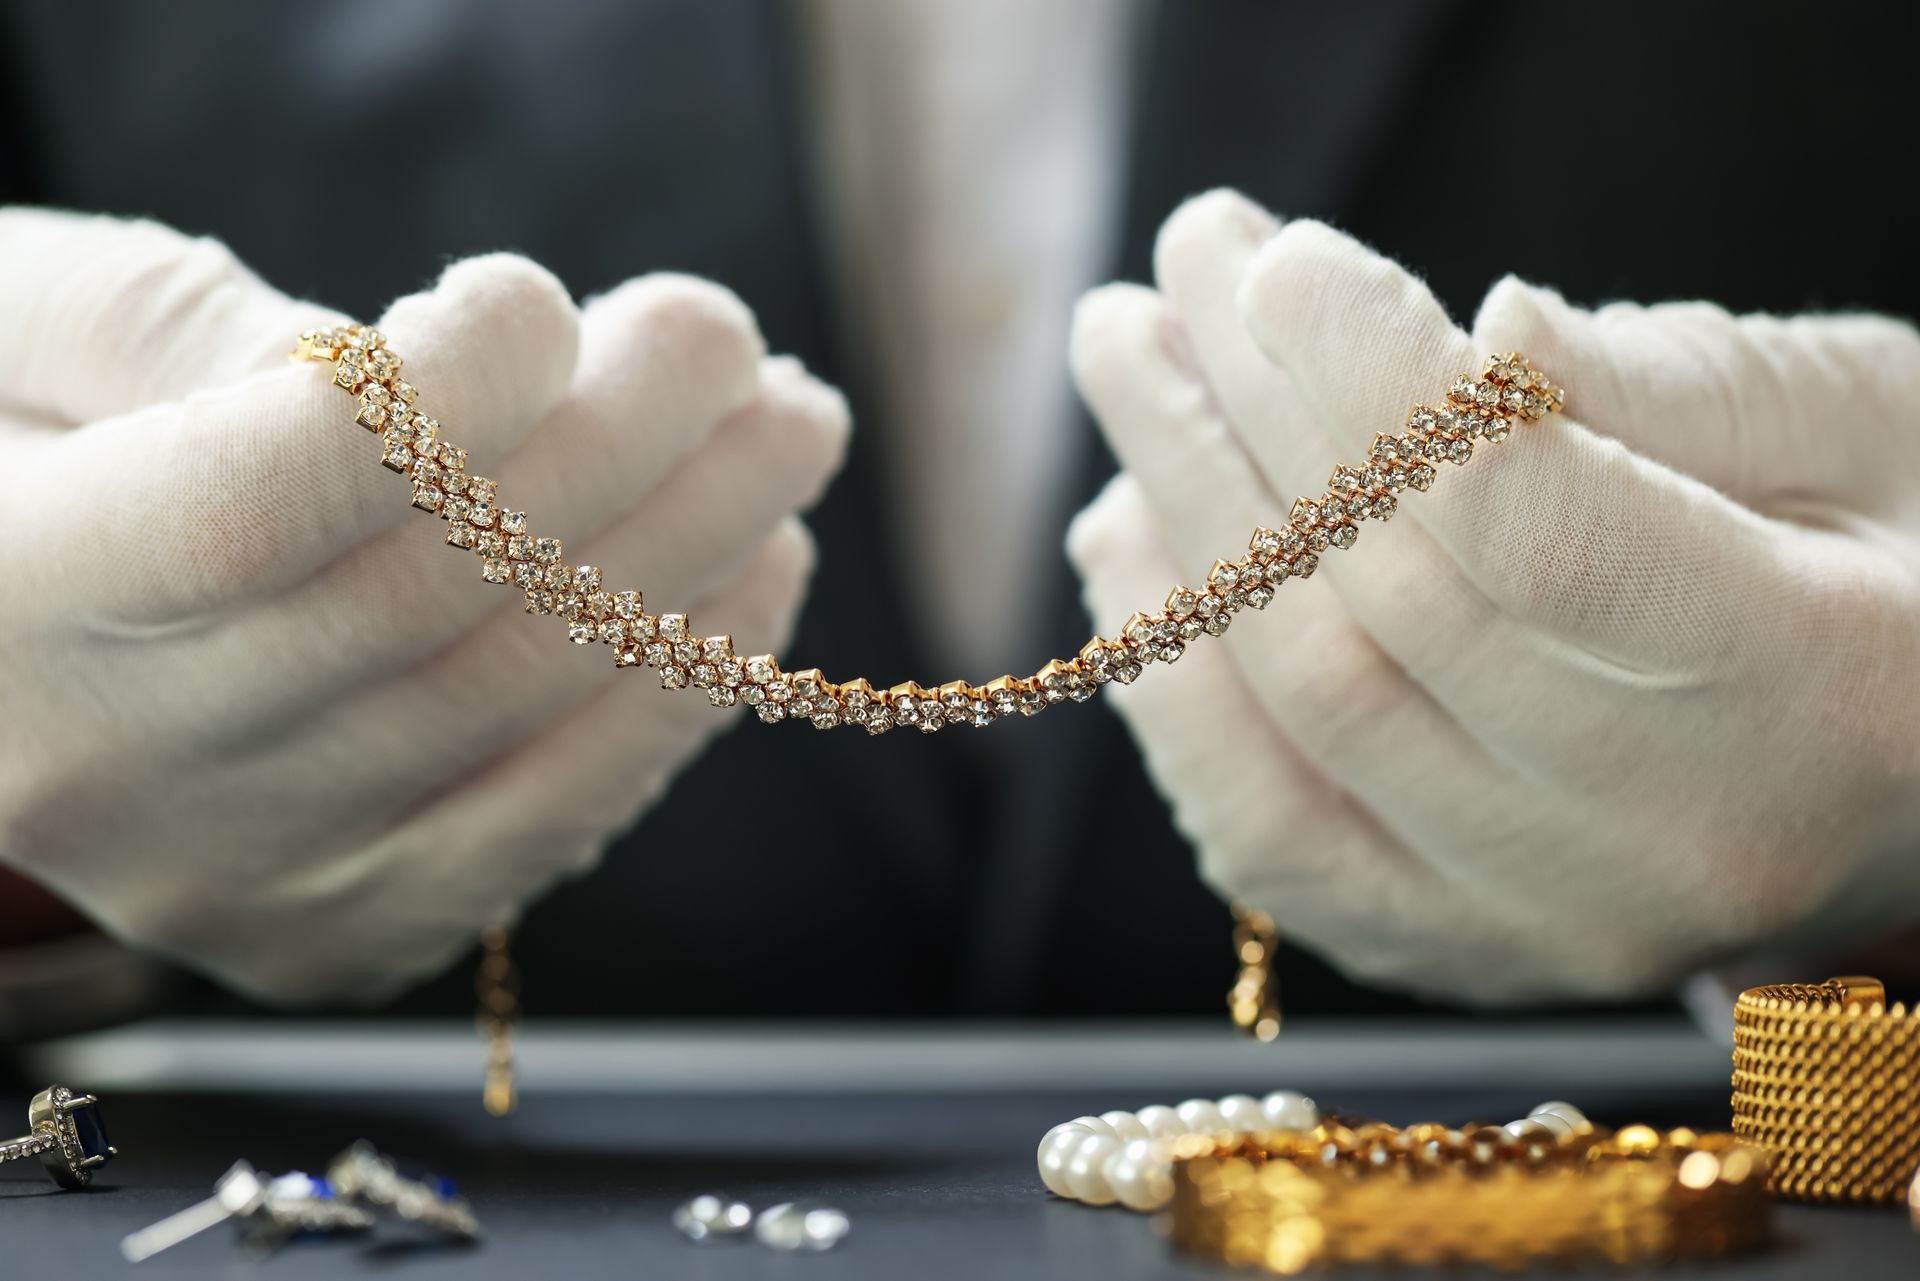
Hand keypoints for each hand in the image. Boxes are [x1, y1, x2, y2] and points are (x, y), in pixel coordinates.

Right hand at [0, 211, 847, 1001]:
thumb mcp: (0, 333)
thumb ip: (164, 327)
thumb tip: (403, 376)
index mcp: (9, 601)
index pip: (260, 510)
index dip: (440, 404)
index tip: (544, 300)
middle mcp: (123, 772)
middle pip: (427, 605)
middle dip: (621, 453)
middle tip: (735, 341)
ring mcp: (241, 874)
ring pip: (510, 709)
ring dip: (690, 559)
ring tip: (787, 432)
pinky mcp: (336, 925)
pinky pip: (539, 826)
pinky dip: (670, 701)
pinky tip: (758, 580)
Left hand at [1066, 191, 1919, 1002]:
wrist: (1916, 786)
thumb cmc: (1910, 572)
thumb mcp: (1871, 431)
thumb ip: (1685, 389)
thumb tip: (1480, 338)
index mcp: (1815, 686)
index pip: (1532, 531)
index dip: (1374, 383)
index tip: (1278, 261)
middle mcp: (1672, 838)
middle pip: (1385, 608)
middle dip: (1244, 414)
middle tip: (1167, 274)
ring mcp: (1550, 920)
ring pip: (1303, 716)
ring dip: (1180, 521)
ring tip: (1129, 366)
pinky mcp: (1463, 951)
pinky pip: (1268, 836)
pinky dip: (1171, 683)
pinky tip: (1129, 541)